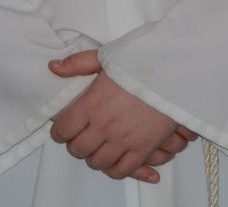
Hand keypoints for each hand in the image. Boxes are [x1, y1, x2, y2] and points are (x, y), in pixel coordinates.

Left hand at [49, 51, 179, 182]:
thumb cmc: (142, 63)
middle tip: (79, 138)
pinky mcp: (142, 149)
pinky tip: (114, 160)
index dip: (59, 131)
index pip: (63, 129)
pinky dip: (114, 169)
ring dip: (93, 157)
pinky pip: (122, 170)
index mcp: (92, 104)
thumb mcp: (106, 57)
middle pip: (78, 149)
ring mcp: (123, 140)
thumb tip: (53, 67)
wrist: (174, 74)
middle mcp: (104, 126)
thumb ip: (78, 63)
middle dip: (75, 145)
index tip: (62, 129)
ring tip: (96, 149)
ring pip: (98, 162)